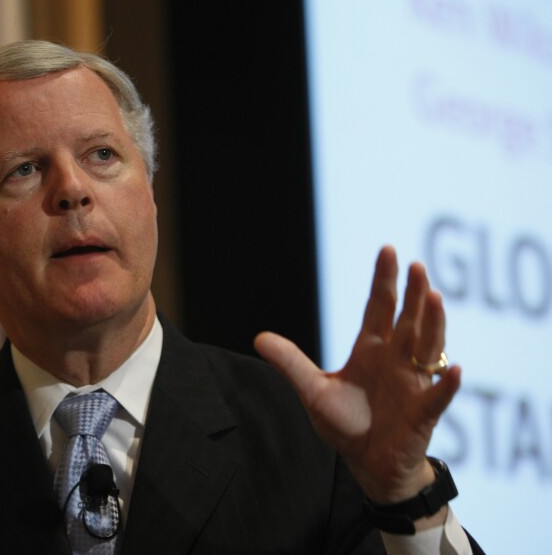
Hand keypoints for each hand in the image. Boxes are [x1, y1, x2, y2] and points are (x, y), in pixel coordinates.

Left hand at [254, 246, 460, 504]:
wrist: (367, 464)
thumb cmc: (346, 424)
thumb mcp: (313, 391)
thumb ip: (291, 363)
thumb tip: (259, 337)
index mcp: (371, 350)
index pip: (379, 307)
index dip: (384, 280)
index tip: (388, 250)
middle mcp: (396, 360)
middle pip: (408, 319)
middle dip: (413, 293)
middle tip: (417, 265)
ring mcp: (413, 383)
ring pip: (428, 347)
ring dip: (433, 324)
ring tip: (435, 298)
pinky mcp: (423, 412)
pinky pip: (438, 395)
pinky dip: (447, 383)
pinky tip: (455, 368)